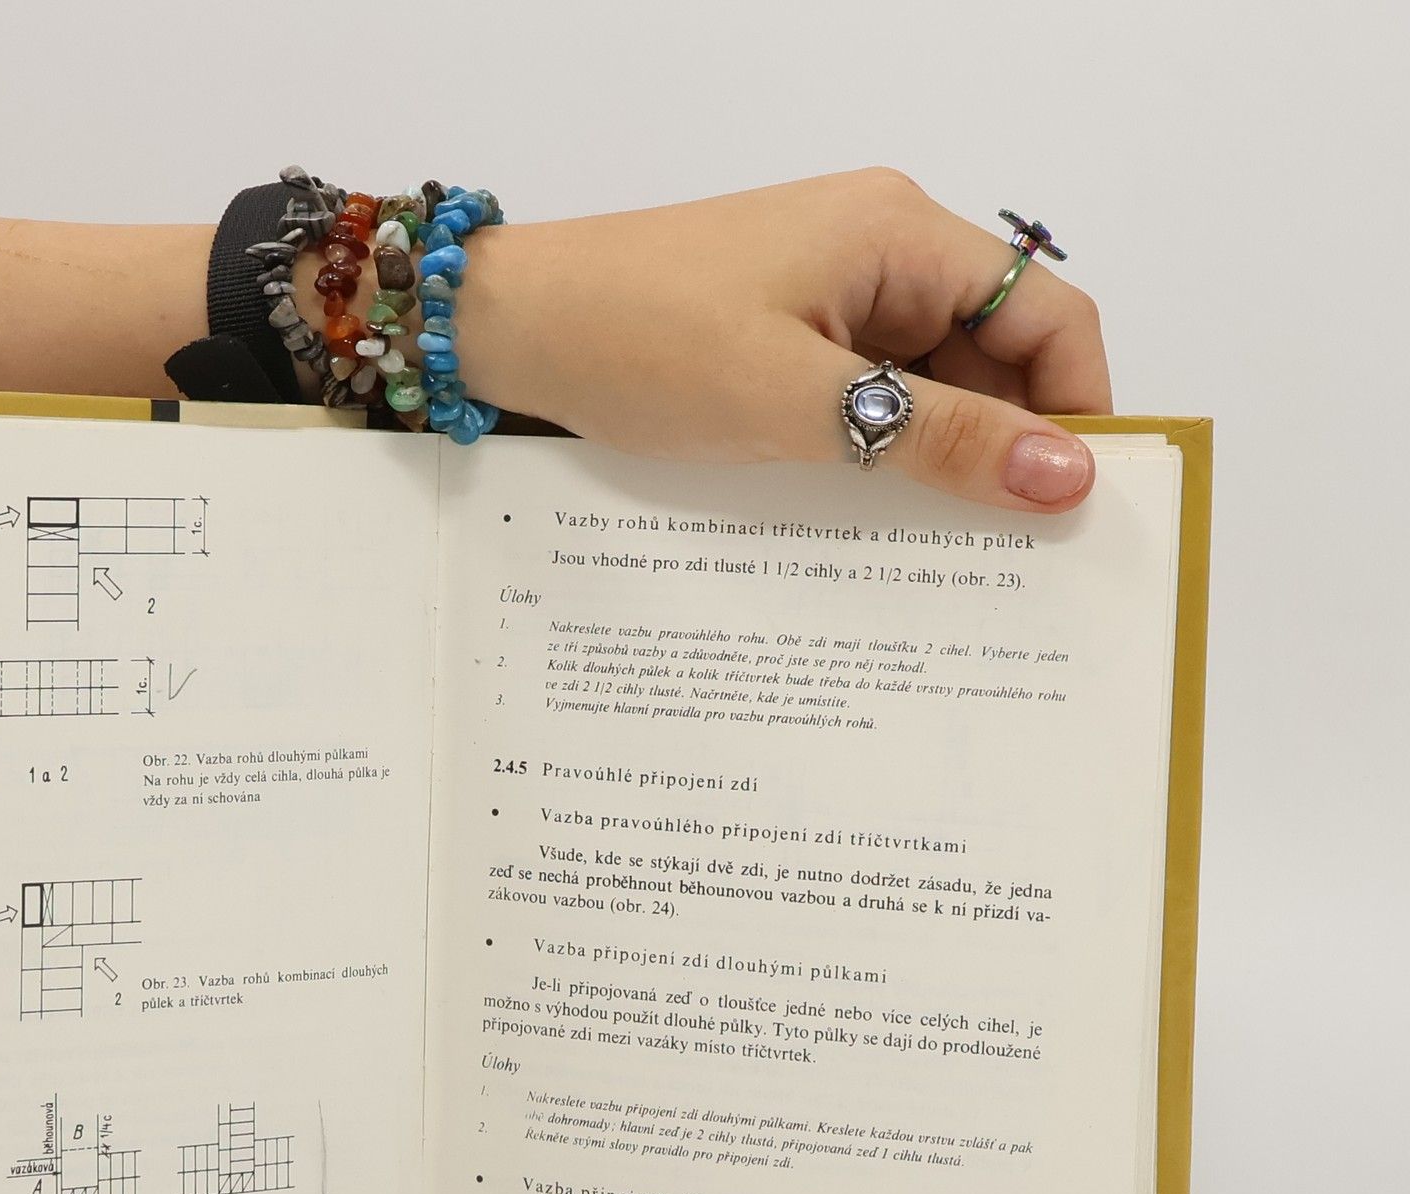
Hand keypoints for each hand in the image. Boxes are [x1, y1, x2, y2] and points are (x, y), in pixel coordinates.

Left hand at [457, 169, 1110, 513]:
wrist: (515, 328)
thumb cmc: (644, 345)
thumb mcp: (800, 405)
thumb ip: (937, 439)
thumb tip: (1069, 476)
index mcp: (902, 234)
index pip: (1049, 315)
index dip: (1080, 406)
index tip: (1078, 508)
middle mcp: (881, 249)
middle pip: (995, 353)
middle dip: (1011, 445)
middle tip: (1013, 557)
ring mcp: (830, 291)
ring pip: (930, 381)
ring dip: (941, 457)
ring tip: (947, 554)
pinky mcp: (785, 333)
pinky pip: (866, 393)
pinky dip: (881, 451)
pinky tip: (874, 519)